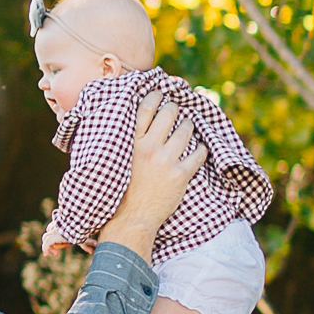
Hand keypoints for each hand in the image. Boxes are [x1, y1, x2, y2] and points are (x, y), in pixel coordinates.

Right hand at [106, 96, 201, 255]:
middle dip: (175, 108)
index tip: (160, 93)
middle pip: (168, 114)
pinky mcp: (180, 175)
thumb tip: (121, 124)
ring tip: (188, 125)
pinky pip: (198, 155)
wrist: (129, 220)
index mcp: (130, 142)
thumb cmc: (117, 191)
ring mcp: (165, 161)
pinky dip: (201, 149)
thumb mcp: (112, 161)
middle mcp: (148, 147)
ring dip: (189, 125)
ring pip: (185, 131)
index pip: (146, 108)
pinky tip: (200, 148)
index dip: (155, 96)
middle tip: (176, 109)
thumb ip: (119, 142)